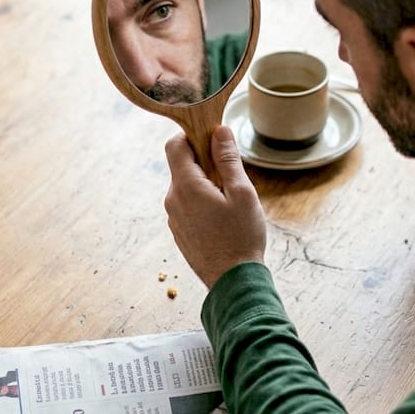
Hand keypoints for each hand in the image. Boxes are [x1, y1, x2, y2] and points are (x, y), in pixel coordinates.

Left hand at [164, 126, 266, 287]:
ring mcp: (174, 218)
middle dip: (204, 163)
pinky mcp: (179, 232)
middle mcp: (173, 200)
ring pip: (185, 187)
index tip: (214, 141)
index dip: (193, 136)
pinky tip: (222, 219)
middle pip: (181, 166)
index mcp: (186, 186)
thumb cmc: (241, 237)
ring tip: (230, 203)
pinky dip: (202, 203)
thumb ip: (227, 159)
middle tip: (231, 177)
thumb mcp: (242, 192)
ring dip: (204, 185)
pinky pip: (187, 206)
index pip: (174, 145)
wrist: (233, 282)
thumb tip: (219, 131)